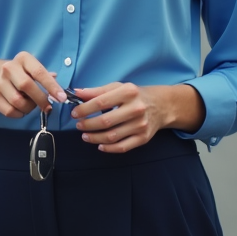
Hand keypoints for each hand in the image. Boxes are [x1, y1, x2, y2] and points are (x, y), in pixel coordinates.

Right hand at [0, 53, 66, 118]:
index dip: (52, 86)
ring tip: (31, 104)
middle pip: (27, 86)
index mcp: (23, 59)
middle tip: (48, 107)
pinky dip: (19, 114)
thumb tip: (59, 90)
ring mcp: (0, 83)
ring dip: (29, 108)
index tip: (62, 98)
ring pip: (18, 102)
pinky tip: (21, 108)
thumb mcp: (32, 68)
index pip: (39, 72)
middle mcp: (9, 68)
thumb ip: (46, 78)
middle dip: (41, 99)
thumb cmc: (20, 72)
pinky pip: (10, 112)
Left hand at [69, 83, 203, 152]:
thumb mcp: (117, 87)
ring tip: (85, 136)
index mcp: (128, 92)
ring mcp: (141, 125)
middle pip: (105, 121)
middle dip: (88, 125)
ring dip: (95, 138)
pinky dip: (109, 148)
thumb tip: (76, 93)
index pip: (101, 102)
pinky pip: (123, 147)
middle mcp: (136, 109)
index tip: (74, 113)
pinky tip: (99, 145)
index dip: (84, 109)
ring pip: (112, 136)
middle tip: (79, 125)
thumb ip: (97, 91)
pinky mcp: (143, 138)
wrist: (161, 105)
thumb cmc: (135, 95)